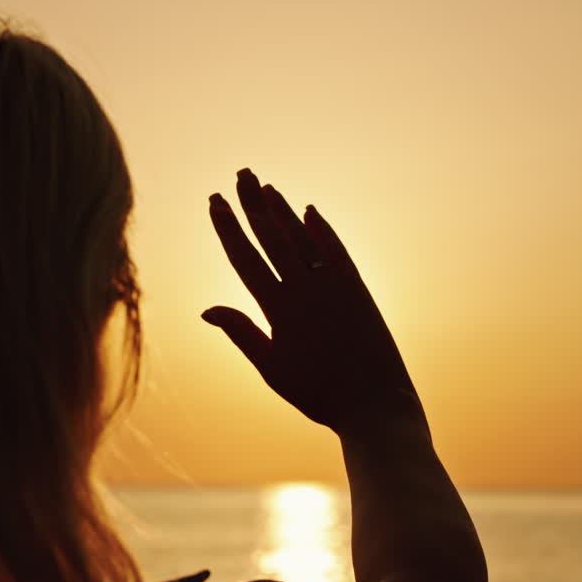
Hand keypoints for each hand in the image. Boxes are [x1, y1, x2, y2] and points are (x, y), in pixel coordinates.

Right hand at [202, 168, 426, 438]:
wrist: (375, 406)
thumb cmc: (318, 394)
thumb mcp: (271, 369)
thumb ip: (241, 333)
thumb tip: (206, 308)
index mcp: (279, 310)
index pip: (245, 258)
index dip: (228, 227)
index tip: (214, 201)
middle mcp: (306, 290)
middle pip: (273, 237)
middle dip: (253, 205)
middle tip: (238, 175)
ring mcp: (335, 287)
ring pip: (303, 238)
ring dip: (283, 210)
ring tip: (265, 186)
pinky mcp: (358, 289)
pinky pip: (337, 251)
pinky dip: (322, 230)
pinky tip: (309, 211)